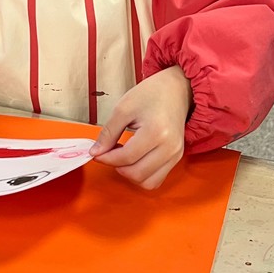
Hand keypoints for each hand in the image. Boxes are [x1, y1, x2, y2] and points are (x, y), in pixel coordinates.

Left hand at [90, 66, 192, 189]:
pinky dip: (142, 175)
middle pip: (137, 174)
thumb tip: (96, 152)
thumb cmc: (151, 94)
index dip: (107, 158)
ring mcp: (175, 154)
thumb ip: (108, 133)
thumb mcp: (123, 108)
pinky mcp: (177, 158)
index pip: (127, 157)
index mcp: (156, 132)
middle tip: (108, 153)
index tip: (96, 153)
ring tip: (123, 157)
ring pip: (148, 182)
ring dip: (130, 174)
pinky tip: (134, 160)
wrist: (176, 90)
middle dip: (117, 167)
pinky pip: (157, 179)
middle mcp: (169, 147)